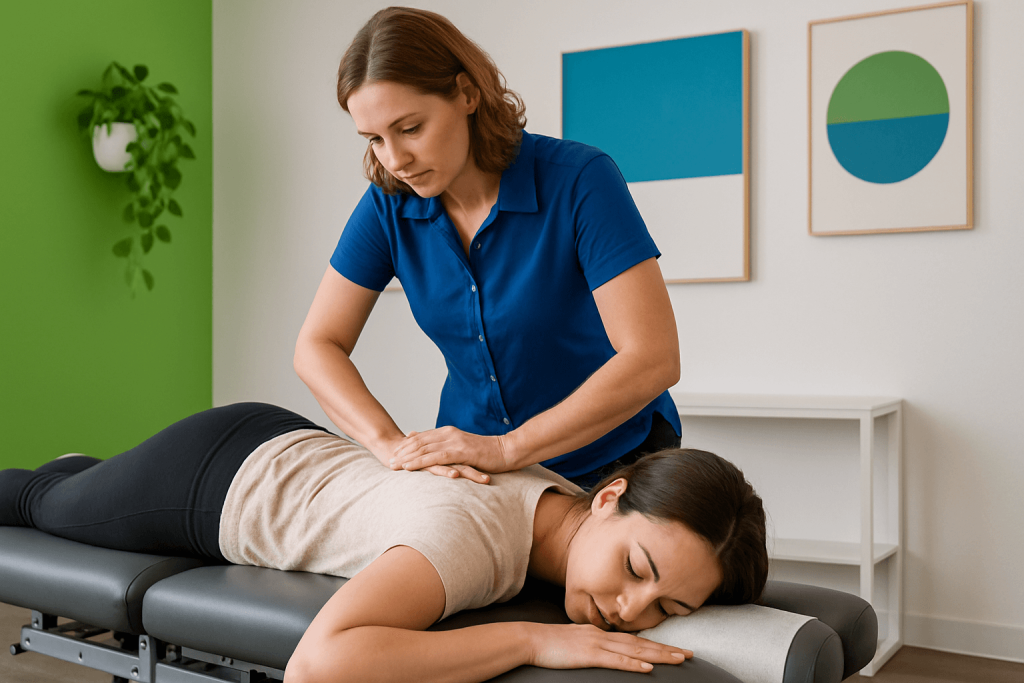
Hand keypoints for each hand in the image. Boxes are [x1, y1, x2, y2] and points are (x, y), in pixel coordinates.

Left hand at [388, 426, 513, 483]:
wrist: (507, 450)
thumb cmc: (487, 452)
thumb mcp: (464, 447)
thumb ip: (448, 447)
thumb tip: (434, 449)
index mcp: (448, 432)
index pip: (422, 437)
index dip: (406, 445)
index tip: (393, 453)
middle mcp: (449, 434)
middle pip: (419, 441)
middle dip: (402, 451)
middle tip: (388, 461)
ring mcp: (454, 442)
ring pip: (424, 448)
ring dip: (407, 457)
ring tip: (393, 465)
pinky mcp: (460, 452)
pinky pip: (436, 457)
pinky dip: (420, 461)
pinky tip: (410, 467)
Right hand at [528, 623, 691, 672]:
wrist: (530, 639)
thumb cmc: (549, 643)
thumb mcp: (575, 641)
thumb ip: (591, 643)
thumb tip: (604, 650)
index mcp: (600, 632)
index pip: (634, 638)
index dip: (656, 643)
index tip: (675, 648)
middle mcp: (603, 635)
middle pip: (641, 642)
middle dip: (666, 649)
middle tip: (689, 654)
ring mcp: (597, 644)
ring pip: (635, 650)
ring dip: (658, 655)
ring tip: (679, 660)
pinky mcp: (589, 656)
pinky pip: (615, 661)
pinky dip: (633, 663)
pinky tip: (647, 668)